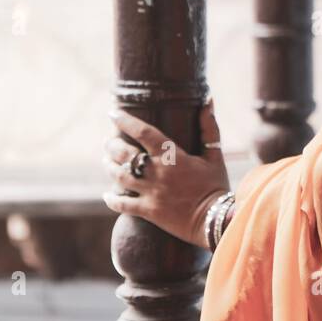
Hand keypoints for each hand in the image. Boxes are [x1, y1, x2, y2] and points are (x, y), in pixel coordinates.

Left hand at [102, 99, 230, 248]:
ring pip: (119, 176)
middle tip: (108, 140)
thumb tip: (207, 101)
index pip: (143, 132)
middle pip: (124, 154)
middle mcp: (157, 172)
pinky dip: (111, 199)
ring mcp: (150, 192)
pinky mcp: (148, 211)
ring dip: (109, 166)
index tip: (113, 113)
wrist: (216, 219)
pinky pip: (122, 205)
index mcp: (172, 155)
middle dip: (111, 145)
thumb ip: (208, 128)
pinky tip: (107, 194)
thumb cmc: (216, 185)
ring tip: (106, 160)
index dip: (125, 120)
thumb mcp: (214, 155)